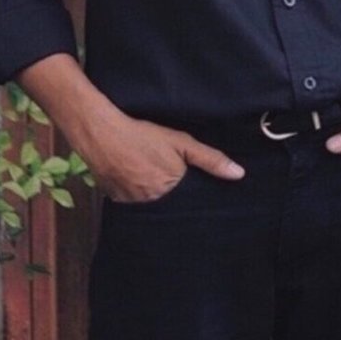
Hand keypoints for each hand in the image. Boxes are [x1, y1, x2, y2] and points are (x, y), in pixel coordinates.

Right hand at [79, 110, 244, 203]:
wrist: (101, 133)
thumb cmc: (143, 136)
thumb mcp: (181, 142)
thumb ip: (210, 159)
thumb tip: (239, 174)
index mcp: (171, 190)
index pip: (189, 203)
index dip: (193, 196)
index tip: (196, 192)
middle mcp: (151, 203)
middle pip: (169, 205)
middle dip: (173, 198)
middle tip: (171, 182)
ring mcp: (131, 204)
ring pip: (151, 205)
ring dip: (155, 198)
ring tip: (153, 182)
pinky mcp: (115, 201)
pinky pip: (132, 204)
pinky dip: (137, 196)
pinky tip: (137, 181)